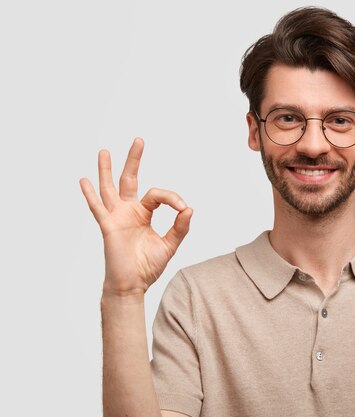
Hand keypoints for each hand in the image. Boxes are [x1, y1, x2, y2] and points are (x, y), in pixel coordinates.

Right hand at [80, 138, 191, 296]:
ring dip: (106, 170)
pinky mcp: (108, 226)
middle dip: (134, 160)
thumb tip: (189, 209)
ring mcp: (117, 217)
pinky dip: (90, 195)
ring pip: (110, 188)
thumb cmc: (148, 266)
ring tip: (104, 151)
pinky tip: (84, 181)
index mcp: (144, 213)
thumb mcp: (170, 244)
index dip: (172, 198)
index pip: (158, 195)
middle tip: (139, 140)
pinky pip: (98, 208)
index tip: (183, 209)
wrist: (133, 285)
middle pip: (130, 179)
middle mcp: (129, 211)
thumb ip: (180, 227)